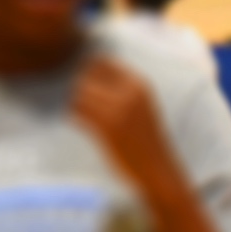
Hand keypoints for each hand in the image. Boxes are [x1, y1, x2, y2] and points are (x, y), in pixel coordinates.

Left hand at [72, 57, 183, 202]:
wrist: (156, 168)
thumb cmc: (145, 138)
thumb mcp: (141, 105)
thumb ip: (121, 89)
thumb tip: (87, 73)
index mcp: (140, 84)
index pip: (102, 63)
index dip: (89, 73)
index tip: (89, 89)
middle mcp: (130, 92)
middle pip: (87, 77)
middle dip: (80, 89)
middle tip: (82, 104)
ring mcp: (118, 109)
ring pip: (80, 94)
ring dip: (75, 103)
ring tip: (82, 115)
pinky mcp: (106, 127)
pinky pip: (77, 112)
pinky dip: (74, 116)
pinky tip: (81, 124)